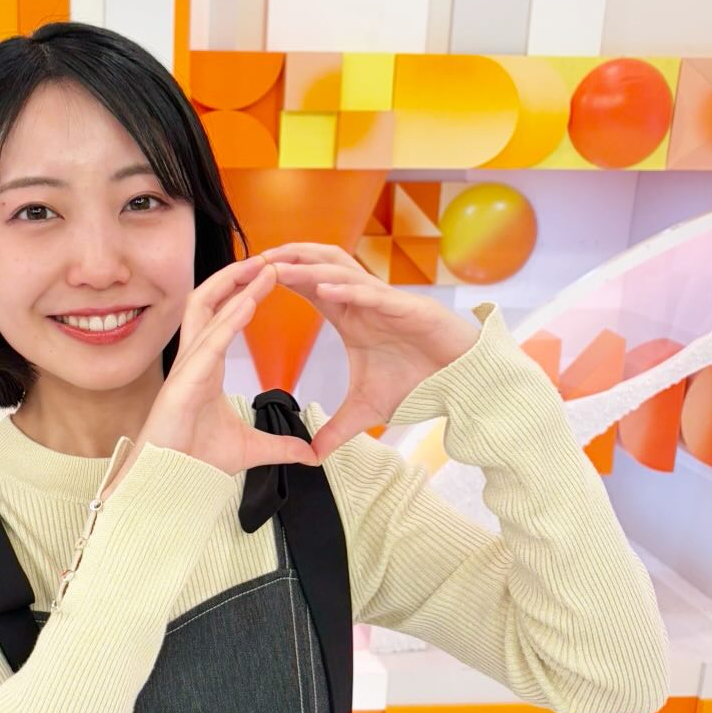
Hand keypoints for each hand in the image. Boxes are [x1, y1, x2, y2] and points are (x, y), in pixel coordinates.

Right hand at [104, 256, 319, 494]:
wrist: (169, 479)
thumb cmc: (194, 458)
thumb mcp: (250, 448)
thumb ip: (279, 445)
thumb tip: (308, 453)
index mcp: (204, 366)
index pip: (222, 317)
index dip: (242, 293)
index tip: (269, 276)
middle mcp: (193, 358)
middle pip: (209, 301)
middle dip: (235, 276)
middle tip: (266, 257)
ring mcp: (187, 366)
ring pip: (208, 311)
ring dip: (234, 286)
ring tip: (263, 267)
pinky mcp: (185, 380)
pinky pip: (210, 341)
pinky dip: (230, 318)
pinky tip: (251, 302)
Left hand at [258, 243, 480, 460]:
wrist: (463, 381)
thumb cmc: (420, 382)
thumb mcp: (368, 411)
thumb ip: (338, 429)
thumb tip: (314, 455)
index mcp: (351, 313)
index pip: (309, 285)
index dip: (282, 277)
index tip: (249, 277)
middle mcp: (364, 299)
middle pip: (320, 264)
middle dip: (289, 257)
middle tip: (254, 260)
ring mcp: (385, 300)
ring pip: (342, 269)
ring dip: (309, 265)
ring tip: (278, 265)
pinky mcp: (408, 307)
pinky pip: (371, 292)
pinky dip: (346, 287)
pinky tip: (321, 287)